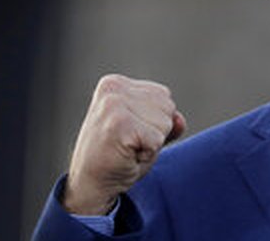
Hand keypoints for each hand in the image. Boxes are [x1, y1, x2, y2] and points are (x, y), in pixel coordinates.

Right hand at [62, 74, 185, 214]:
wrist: (89, 186)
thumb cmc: (117, 157)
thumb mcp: (145, 132)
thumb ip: (165, 120)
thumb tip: (179, 120)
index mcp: (116, 84)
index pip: (163, 96)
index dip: (153, 122)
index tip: (127, 134)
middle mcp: (113, 89)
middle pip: (168, 106)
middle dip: (155, 131)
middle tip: (127, 144)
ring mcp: (114, 105)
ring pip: (165, 122)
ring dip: (152, 143)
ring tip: (126, 149)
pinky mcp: (119, 124)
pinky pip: (158, 140)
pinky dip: (148, 154)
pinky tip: (126, 157)